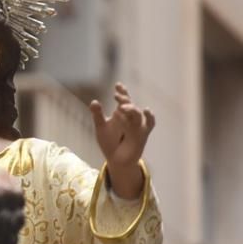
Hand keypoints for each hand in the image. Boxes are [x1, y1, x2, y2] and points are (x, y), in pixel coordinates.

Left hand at [89, 83, 155, 198]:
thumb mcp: (101, 127)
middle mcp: (131, 118)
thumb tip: (94, 101)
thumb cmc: (109, 142)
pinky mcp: (142, 134)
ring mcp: (137, 125)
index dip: (122, 92)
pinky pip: (149, 124)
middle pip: (130, 105)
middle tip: (116, 95)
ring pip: (136, 114)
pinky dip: (149, 117)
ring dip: (130, 109)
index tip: (118, 85)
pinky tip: (147, 110)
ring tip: (121, 107)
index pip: (123, 100)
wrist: (116, 158)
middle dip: (124, 99)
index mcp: (121, 114)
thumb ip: (98, 114)